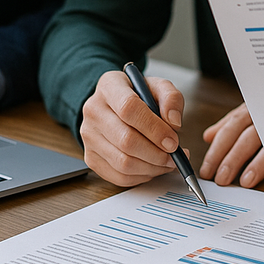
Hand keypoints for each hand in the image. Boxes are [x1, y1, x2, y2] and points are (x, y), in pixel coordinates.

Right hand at [80, 70, 185, 186]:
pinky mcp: (90, 157)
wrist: (116, 103)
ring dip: (151, 167)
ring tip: (168, 162)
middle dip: (156, 153)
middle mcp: (93, 111)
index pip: (129, 108)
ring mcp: (89, 136)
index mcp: (109, 86)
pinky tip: (154, 168)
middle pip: (126, 140)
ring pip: (122, 162)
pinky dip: (141, 177)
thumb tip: (174, 123)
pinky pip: (117, 176)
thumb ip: (171, 99)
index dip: (154, 128)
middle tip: (175, 155)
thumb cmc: (140, 94)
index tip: (173, 140)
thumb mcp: (159, 87)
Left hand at [200, 102, 263, 187]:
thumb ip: (229, 124)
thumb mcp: (250, 110)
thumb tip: (208, 136)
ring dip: (257, 164)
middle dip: (233, 159)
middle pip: (247, 137)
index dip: (218, 150)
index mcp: (252, 109)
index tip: (207, 170)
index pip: (231, 128)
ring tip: (245, 181)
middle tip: (221, 179)